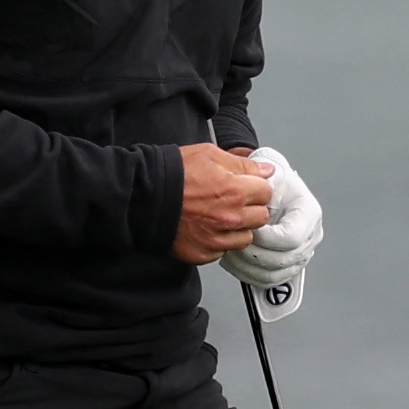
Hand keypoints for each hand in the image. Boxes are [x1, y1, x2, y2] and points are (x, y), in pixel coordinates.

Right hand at [173, 142, 277, 261]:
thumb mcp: (209, 154)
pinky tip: (205, 229)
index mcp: (236, 191)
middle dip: (251, 208)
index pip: (266, 192)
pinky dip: (218, 242)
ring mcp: (216, 239)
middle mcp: (230, 218)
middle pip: (261, 217)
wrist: (141, 197)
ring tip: (219, 216)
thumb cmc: (173, 173)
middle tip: (233, 201)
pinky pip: (222, 251)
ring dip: (238, 228)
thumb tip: (266, 171)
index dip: (257, 187)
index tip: (247, 186)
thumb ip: (242, 164)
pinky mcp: (202, 253)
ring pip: (245, 237)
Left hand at [223, 149, 324, 319]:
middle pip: (283, 260)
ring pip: (274, 274)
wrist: (271, 192)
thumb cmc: (272, 184)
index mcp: (309, 214)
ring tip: (231, 251)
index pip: (292, 238)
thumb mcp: (270, 176)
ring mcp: (300, 254)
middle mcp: (309, 237)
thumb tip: (262, 178)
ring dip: (247, 266)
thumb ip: (265, 179)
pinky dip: (247, 274)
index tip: (249, 230)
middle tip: (234, 241)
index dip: (267, 238)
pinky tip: (235, 259)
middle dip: (253, 253)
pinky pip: (267, 280)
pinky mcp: (286, 267)